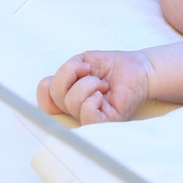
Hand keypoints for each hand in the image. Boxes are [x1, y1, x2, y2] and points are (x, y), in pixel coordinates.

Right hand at [38, 50, 154, 124]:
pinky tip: (102, 94)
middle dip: (72, 75)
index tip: (76, 68)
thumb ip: (67, 70)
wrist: (138, 68)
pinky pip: (87, 117)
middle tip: (93, 73)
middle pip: (55, 96)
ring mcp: (89, 116)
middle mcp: (75, 109)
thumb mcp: (83, 61)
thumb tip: (68, 78)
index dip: (47, 85)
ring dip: (88, 84)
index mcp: (67, 95)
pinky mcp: (105, 122)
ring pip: (71, 102)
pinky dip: (92, 100)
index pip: (44, 99)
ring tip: (103, 83)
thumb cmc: (112, 66)